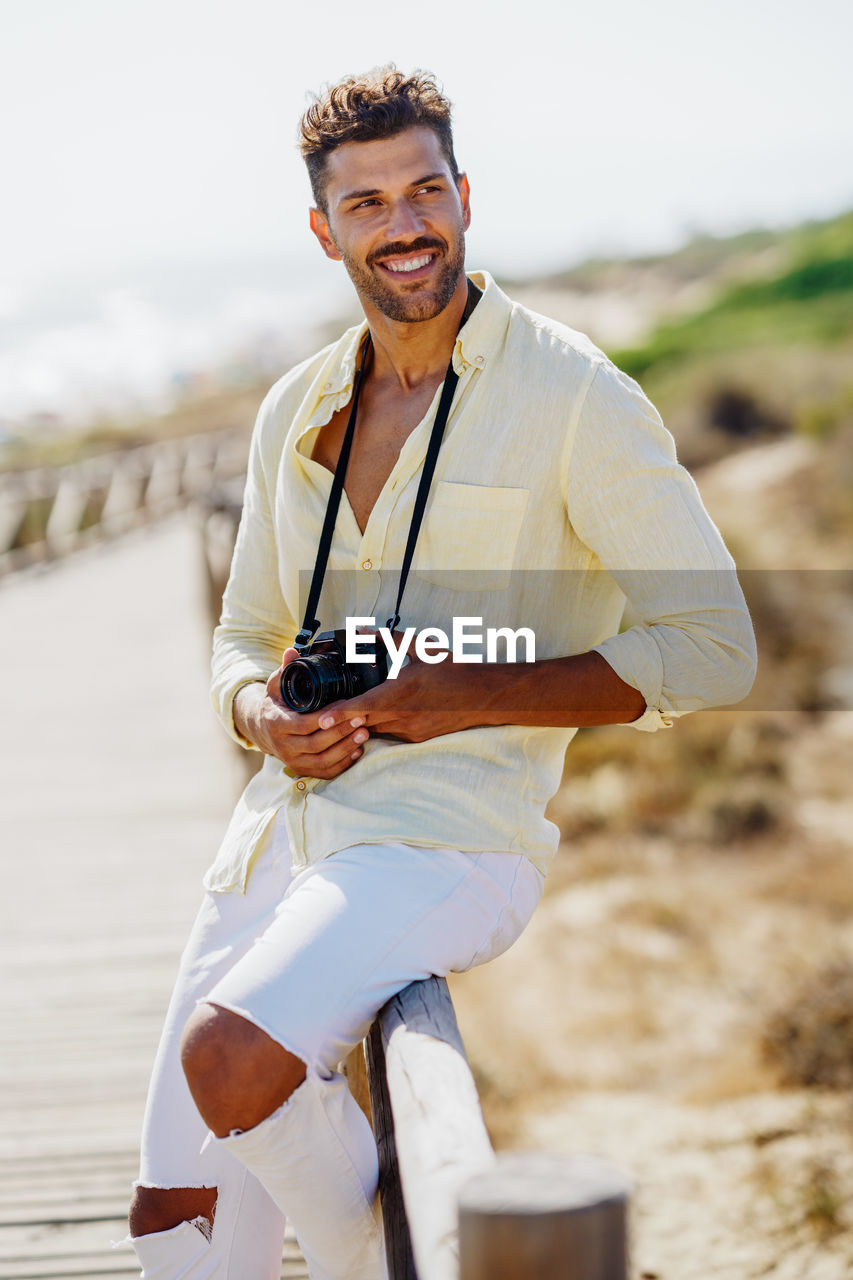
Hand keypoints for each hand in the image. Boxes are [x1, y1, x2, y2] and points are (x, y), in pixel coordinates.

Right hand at [234, 649, 369, 779]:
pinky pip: (325, 772)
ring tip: (364, 733)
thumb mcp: (276, 684)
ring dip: (345, 749)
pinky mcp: (302, 770)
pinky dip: (343, 763)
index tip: (345, 706)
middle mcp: (282, 746)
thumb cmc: (275, 703)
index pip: (303, 724)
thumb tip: (292, 651)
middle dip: (341, 732)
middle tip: (362, 719)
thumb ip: (286, 669)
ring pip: (322, 761)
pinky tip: (358, 750)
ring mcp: (292, 761)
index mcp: (276, 724)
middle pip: (316, 744)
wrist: (262, 728)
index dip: (326, 718)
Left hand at [316, 653, 490, 743]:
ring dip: (361, 723)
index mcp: (401, 692)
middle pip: (362, 723)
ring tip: (347, 713)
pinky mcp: (416, 737)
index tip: (321, 717)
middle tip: (323, 713)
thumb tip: (363, 630)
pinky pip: (389, 733)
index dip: (339, 714)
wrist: (481, 695)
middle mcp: (403, 715)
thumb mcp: (421, 648)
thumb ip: (389, 638)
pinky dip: (379, 725)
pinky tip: (377, 715)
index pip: (362, 707)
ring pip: (374, 730)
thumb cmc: (453, 670)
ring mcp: (410, 729)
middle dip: (343, 719)